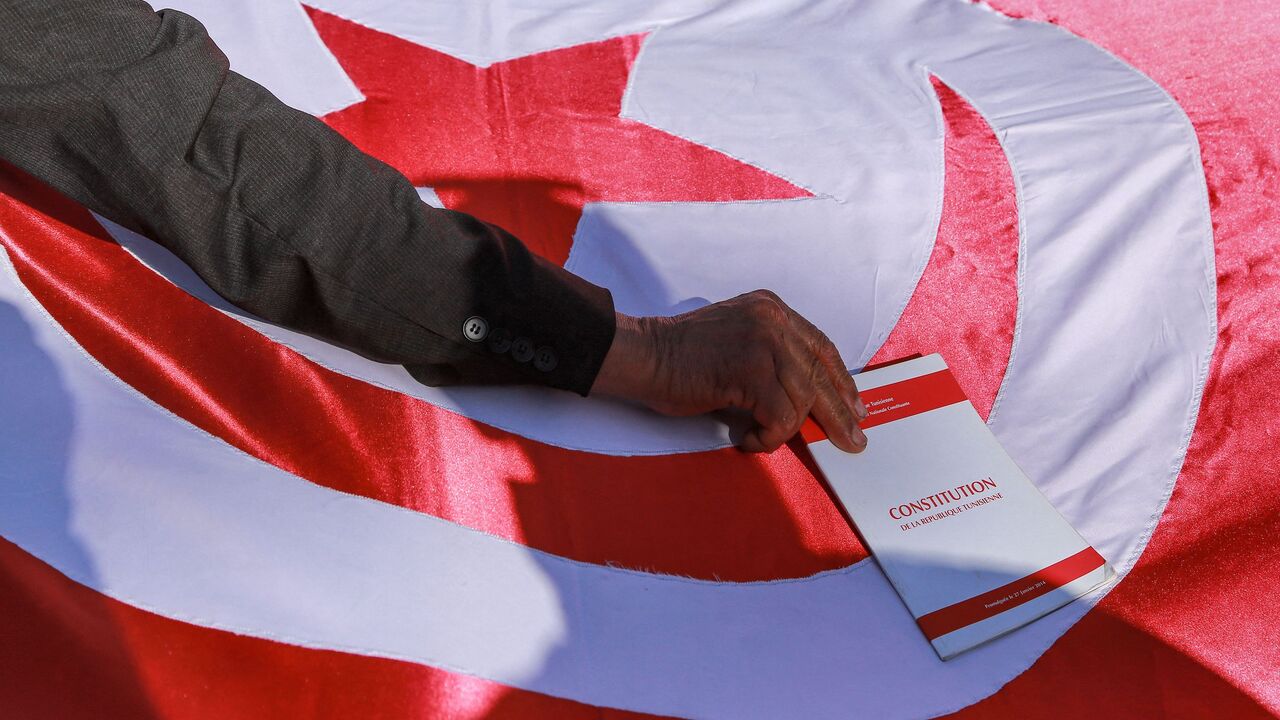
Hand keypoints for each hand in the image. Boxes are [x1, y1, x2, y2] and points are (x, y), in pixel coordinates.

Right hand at [591, 290, 867, 452]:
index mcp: (771, 310)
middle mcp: (773, 321)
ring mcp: (764, 343)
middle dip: (839, 412)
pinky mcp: (751, 372)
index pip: (821, 346)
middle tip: (853, 440)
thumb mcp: (737, 341)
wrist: (643, 354)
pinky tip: (749, 439)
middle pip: (821, 373)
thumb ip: (769, 357)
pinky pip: (780, 416)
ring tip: (765, 439)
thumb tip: (802, 399)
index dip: (840, 379)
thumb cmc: (680, 355)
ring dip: (787, 429)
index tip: (853, 404)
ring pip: (803, 399)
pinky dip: (769, 436)